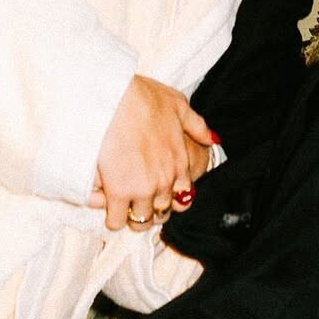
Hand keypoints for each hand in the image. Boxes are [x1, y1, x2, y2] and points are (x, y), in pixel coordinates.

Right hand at [91, 75, 212, 231]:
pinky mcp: (118, 192)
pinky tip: (106, 204)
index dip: (169, 197)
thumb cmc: (142, 97)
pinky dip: (112, 216)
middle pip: (162, 212)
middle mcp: (165, 180)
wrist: (113, 98)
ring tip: (121, 204)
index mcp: (180, 162)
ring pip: (141, 221)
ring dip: (132, 215)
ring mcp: (143, 189)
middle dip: (151, 208)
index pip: (183, 196)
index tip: (156, 190)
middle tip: (135, 198)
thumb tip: (213, 139)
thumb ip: (197, 125)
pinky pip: (117, 221)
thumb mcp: (177, 104)